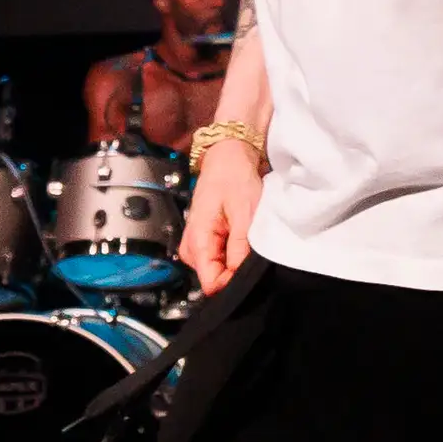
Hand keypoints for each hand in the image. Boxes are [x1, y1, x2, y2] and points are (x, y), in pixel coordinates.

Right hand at [179, 139, 264, 294]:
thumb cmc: (234, 178)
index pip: (211, 284)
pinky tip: (240, 236)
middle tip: (251, 246)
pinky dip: (232, 252)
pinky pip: (218, 259)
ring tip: (245, 236)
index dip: (232, 282)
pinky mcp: (204, 242)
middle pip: (214, 279)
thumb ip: (240, 248)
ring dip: (235, 260)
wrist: (227, 157)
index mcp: (197, 241)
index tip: (250, 270)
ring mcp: (196, 245)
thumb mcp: (245, 213)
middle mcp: (191, 247)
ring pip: (217, 271)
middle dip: (235, 270)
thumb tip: (240, 278)